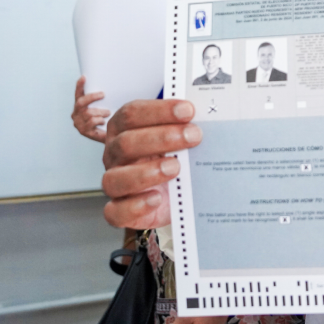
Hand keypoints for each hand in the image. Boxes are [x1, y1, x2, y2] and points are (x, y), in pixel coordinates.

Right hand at [72, 76, 109, 142]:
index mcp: (80, 106)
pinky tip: (104, 122)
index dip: (80, 85)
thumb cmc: (109, 118)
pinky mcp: (83, 131)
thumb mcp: (107, 105)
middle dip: (91, 97)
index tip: (84, 77)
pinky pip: (92, 122)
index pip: (78, 94)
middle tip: (103, 94)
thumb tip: (114, 83)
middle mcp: (76, 114)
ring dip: (100, 111)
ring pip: (88, 113)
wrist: (111, 135)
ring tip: (108, 113)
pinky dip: (100, 120)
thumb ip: (105, 98)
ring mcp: (78, 123)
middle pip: (80, 102)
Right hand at [101, 99, 200, 229]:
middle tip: (194, 136)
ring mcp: (114, 184)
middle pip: (126, 143)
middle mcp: (115, 155)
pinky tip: (156, 198)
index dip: (159, 110)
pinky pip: (115, 212)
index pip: (131, 113)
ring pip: (114, 179)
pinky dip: (135, 206)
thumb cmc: (175, 158)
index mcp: (125, 129)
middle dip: (162, 137)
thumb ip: (186, 125)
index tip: (188, 110)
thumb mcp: (180, 138)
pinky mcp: (120, 210)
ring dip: (146, 172)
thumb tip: (209, 113)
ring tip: (175, 168)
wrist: (176, 196)